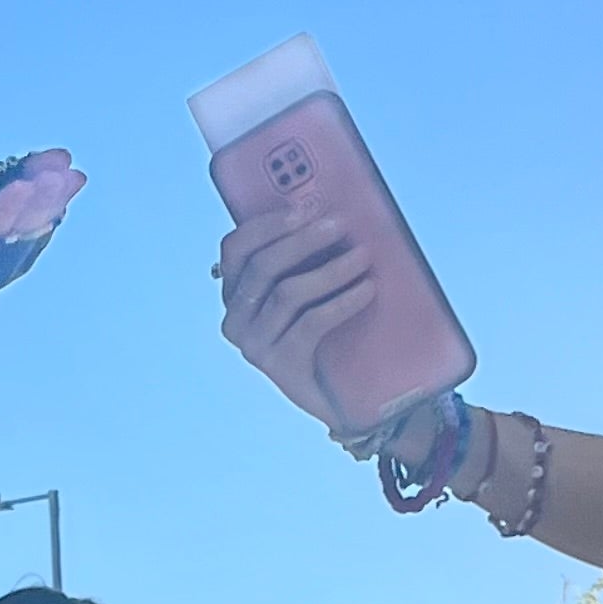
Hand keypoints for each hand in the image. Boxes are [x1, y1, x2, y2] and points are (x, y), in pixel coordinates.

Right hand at [217, 203, 373, 428]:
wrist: (344, 395)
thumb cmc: (328, 331)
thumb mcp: (311, 289)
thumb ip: (306, 258)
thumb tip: (329, 214)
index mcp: (236, 292)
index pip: (236, 248)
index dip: (266, 224)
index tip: (304, 208)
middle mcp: (237, 318)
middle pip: (262, 266)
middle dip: (303, 240)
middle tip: (340, 225)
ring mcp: (255, 344)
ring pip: (287, 292)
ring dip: (330, 270)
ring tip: (363, 258)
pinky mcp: (280, 365)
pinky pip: (310, 323)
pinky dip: (341, 302)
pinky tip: (366, 290)